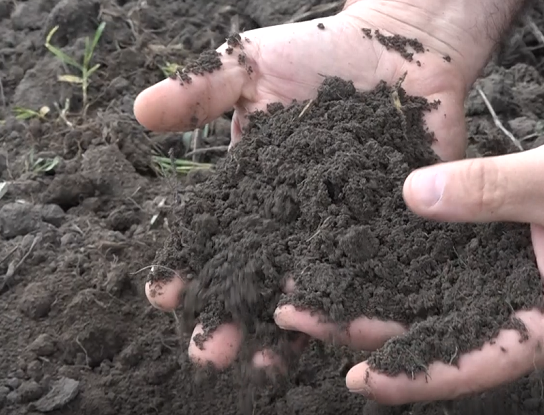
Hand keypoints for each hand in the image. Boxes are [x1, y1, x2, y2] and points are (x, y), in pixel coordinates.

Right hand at [137, 0, 507, 369]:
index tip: (165, 294)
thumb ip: (200, 87)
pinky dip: (358, 304)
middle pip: (256, 278)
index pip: (214, 237)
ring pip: (311, 289)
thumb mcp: (253, 64)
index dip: (188, 267)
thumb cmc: (323, 54)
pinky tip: (339, 331)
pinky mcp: (395, 229)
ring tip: (264, 361)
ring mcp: (343, 229)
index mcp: (257, 190)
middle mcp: (296, 220)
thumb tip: (139, 112)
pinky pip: (374, 275)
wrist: (404, 48)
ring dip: (287, 328)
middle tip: (208, 352)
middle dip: (229, 316)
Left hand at [326, 90, 543, 403]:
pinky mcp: (498, 270)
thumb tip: (411, 196)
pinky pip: (442, 280)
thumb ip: (490, 189)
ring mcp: (509, 297)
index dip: (412, 373)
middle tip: (299, 318)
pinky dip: (400, 276)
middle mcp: (523, 321)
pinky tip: (357, 265)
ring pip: (431, 311)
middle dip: (366, 332)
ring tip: (311, 296)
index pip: (472, 362)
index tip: (355, 374)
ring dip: (373, 304)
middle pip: (435, 339)